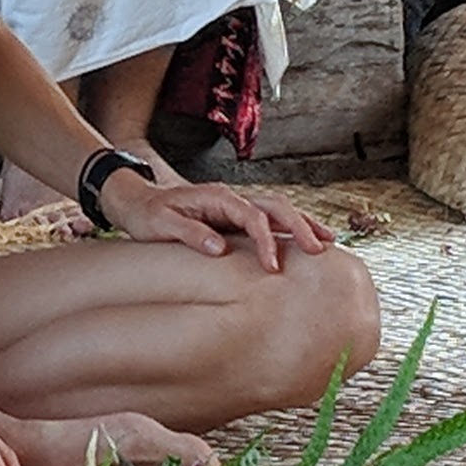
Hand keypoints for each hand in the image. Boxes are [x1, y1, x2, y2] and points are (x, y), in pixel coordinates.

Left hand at [103, 171, 329, 272]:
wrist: (139, 202)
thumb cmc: (148, 214)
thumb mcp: (160, 225)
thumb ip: (190, 233)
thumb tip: (220, 249)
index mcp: (217, 198)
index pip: (252, 217)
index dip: (266, 241)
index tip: (273, 267)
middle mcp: (233, 198)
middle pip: (276, 206)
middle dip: (299, 227)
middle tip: (320, 250)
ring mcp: (237, 206)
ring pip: (279, 210)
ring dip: (302, 224)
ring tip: (327, 243)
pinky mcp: (237, 217)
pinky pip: (270, 219)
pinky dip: (290, 228)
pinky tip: (305, 242)